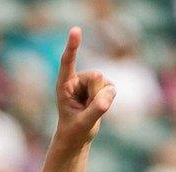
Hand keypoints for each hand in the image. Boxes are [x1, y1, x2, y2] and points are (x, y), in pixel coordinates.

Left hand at [53, 27, 116, 146]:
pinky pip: (112, 88)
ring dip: (103, 99)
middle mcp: (76, 80)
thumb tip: (109, 95)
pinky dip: (109, 100)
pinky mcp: (100, 86)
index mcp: (64, 85)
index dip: (73, 46)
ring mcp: (89, 82)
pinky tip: (98, 106)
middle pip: (96, 77)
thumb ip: (96, 109)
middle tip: (87, 111)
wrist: (77, 137)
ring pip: (105, 82)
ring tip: (91, 110)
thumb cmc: (73, 131)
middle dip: (97, 95)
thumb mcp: (83, 124)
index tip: (76, 30)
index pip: (68, 62)